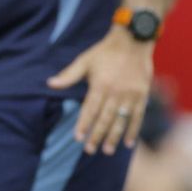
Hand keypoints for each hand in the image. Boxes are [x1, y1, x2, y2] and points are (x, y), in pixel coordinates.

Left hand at [48, 27, 152, 154]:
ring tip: (107, 151)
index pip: (89, 109)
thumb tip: (49, 84)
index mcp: (100, 84)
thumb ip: (69, 75)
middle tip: (89, 150)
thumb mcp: (85, 60)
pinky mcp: (142, 95)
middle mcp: (115, 92)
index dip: (83, 124)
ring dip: (113, 137)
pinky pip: (137, 116)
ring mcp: (130, 94)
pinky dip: (133, 130)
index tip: (77, 138)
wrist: (134, 40)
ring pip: (120, 120)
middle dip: (96, 136)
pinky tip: (128, 142)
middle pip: (104, 118)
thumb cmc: (106, 51)